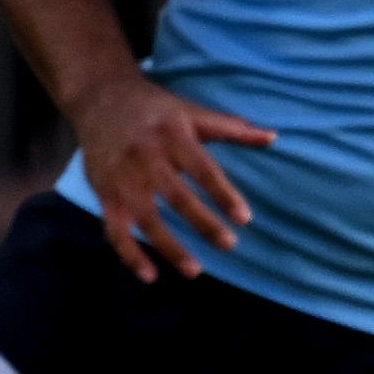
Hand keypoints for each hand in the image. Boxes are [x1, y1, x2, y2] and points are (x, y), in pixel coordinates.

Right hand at [72, 69, 273, 280]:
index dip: (224, 194)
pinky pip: (115, 229)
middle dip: (203, 223)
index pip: (203, 170)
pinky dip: (130, 255)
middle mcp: (146, 157)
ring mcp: (122, 177)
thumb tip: (273, 137)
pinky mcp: (104, 192)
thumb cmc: (156, 110)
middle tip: (229, 245)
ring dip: (169, 247)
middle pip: (177, 196)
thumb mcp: (193, 113)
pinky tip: (150, 275)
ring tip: (195, 271)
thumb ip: (233, 129)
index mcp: (173, 136)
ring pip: (146, 218)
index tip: (245, 218)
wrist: (100, 97)